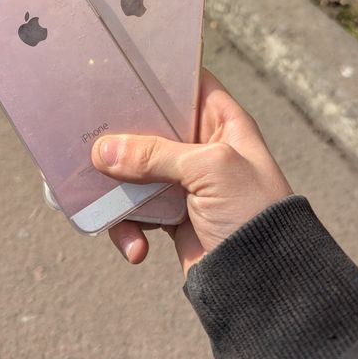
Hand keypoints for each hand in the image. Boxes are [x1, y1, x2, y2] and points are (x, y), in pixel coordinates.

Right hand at [91, 69, 291, 274]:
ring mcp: (185, 182)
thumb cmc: (253, 212)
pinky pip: (136, 211)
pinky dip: (129, 227)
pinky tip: (137, 247)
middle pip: (151, 127)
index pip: (188, 85)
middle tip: (93, 137)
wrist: (264, 283)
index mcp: (223, 123)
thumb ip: (156, 154)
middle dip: (122, 135)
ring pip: (136, 170)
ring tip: (109, 207)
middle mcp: (202, 147)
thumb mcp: (210, 169)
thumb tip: (102, 151)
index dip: (158, 78)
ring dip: (118, 189)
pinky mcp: (171, 215)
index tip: (121, 75)